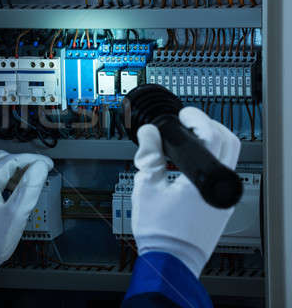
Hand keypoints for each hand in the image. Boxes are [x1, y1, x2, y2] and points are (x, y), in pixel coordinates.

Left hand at [0, 150, 53, 304]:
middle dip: (22, 162)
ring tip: (28, 179)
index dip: (33, 160)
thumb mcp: (17, 214)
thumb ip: (30, 187)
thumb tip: (40, 167)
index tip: (47, 164)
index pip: (11, 159)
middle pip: (0, 159)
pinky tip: (11, 189)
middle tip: (39, 169)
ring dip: (11, 169)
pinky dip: (1, 177)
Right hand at [131, 107, 240, 277]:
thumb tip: (149, 133)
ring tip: (187, 141)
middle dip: (209, 126)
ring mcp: (224, 198)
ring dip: (212, 143)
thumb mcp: (147, 187)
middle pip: (229, 143)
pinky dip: (210, 160)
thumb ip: (149, 156)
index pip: (213, 137)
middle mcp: (221, 188)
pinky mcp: (221, 205)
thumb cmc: (159, 231)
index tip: (183, 114)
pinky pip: (222, 173)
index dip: (197, 119)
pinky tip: (189, 163)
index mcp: (205, 181)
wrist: (171, 261)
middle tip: (187, 123)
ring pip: (229, 158)